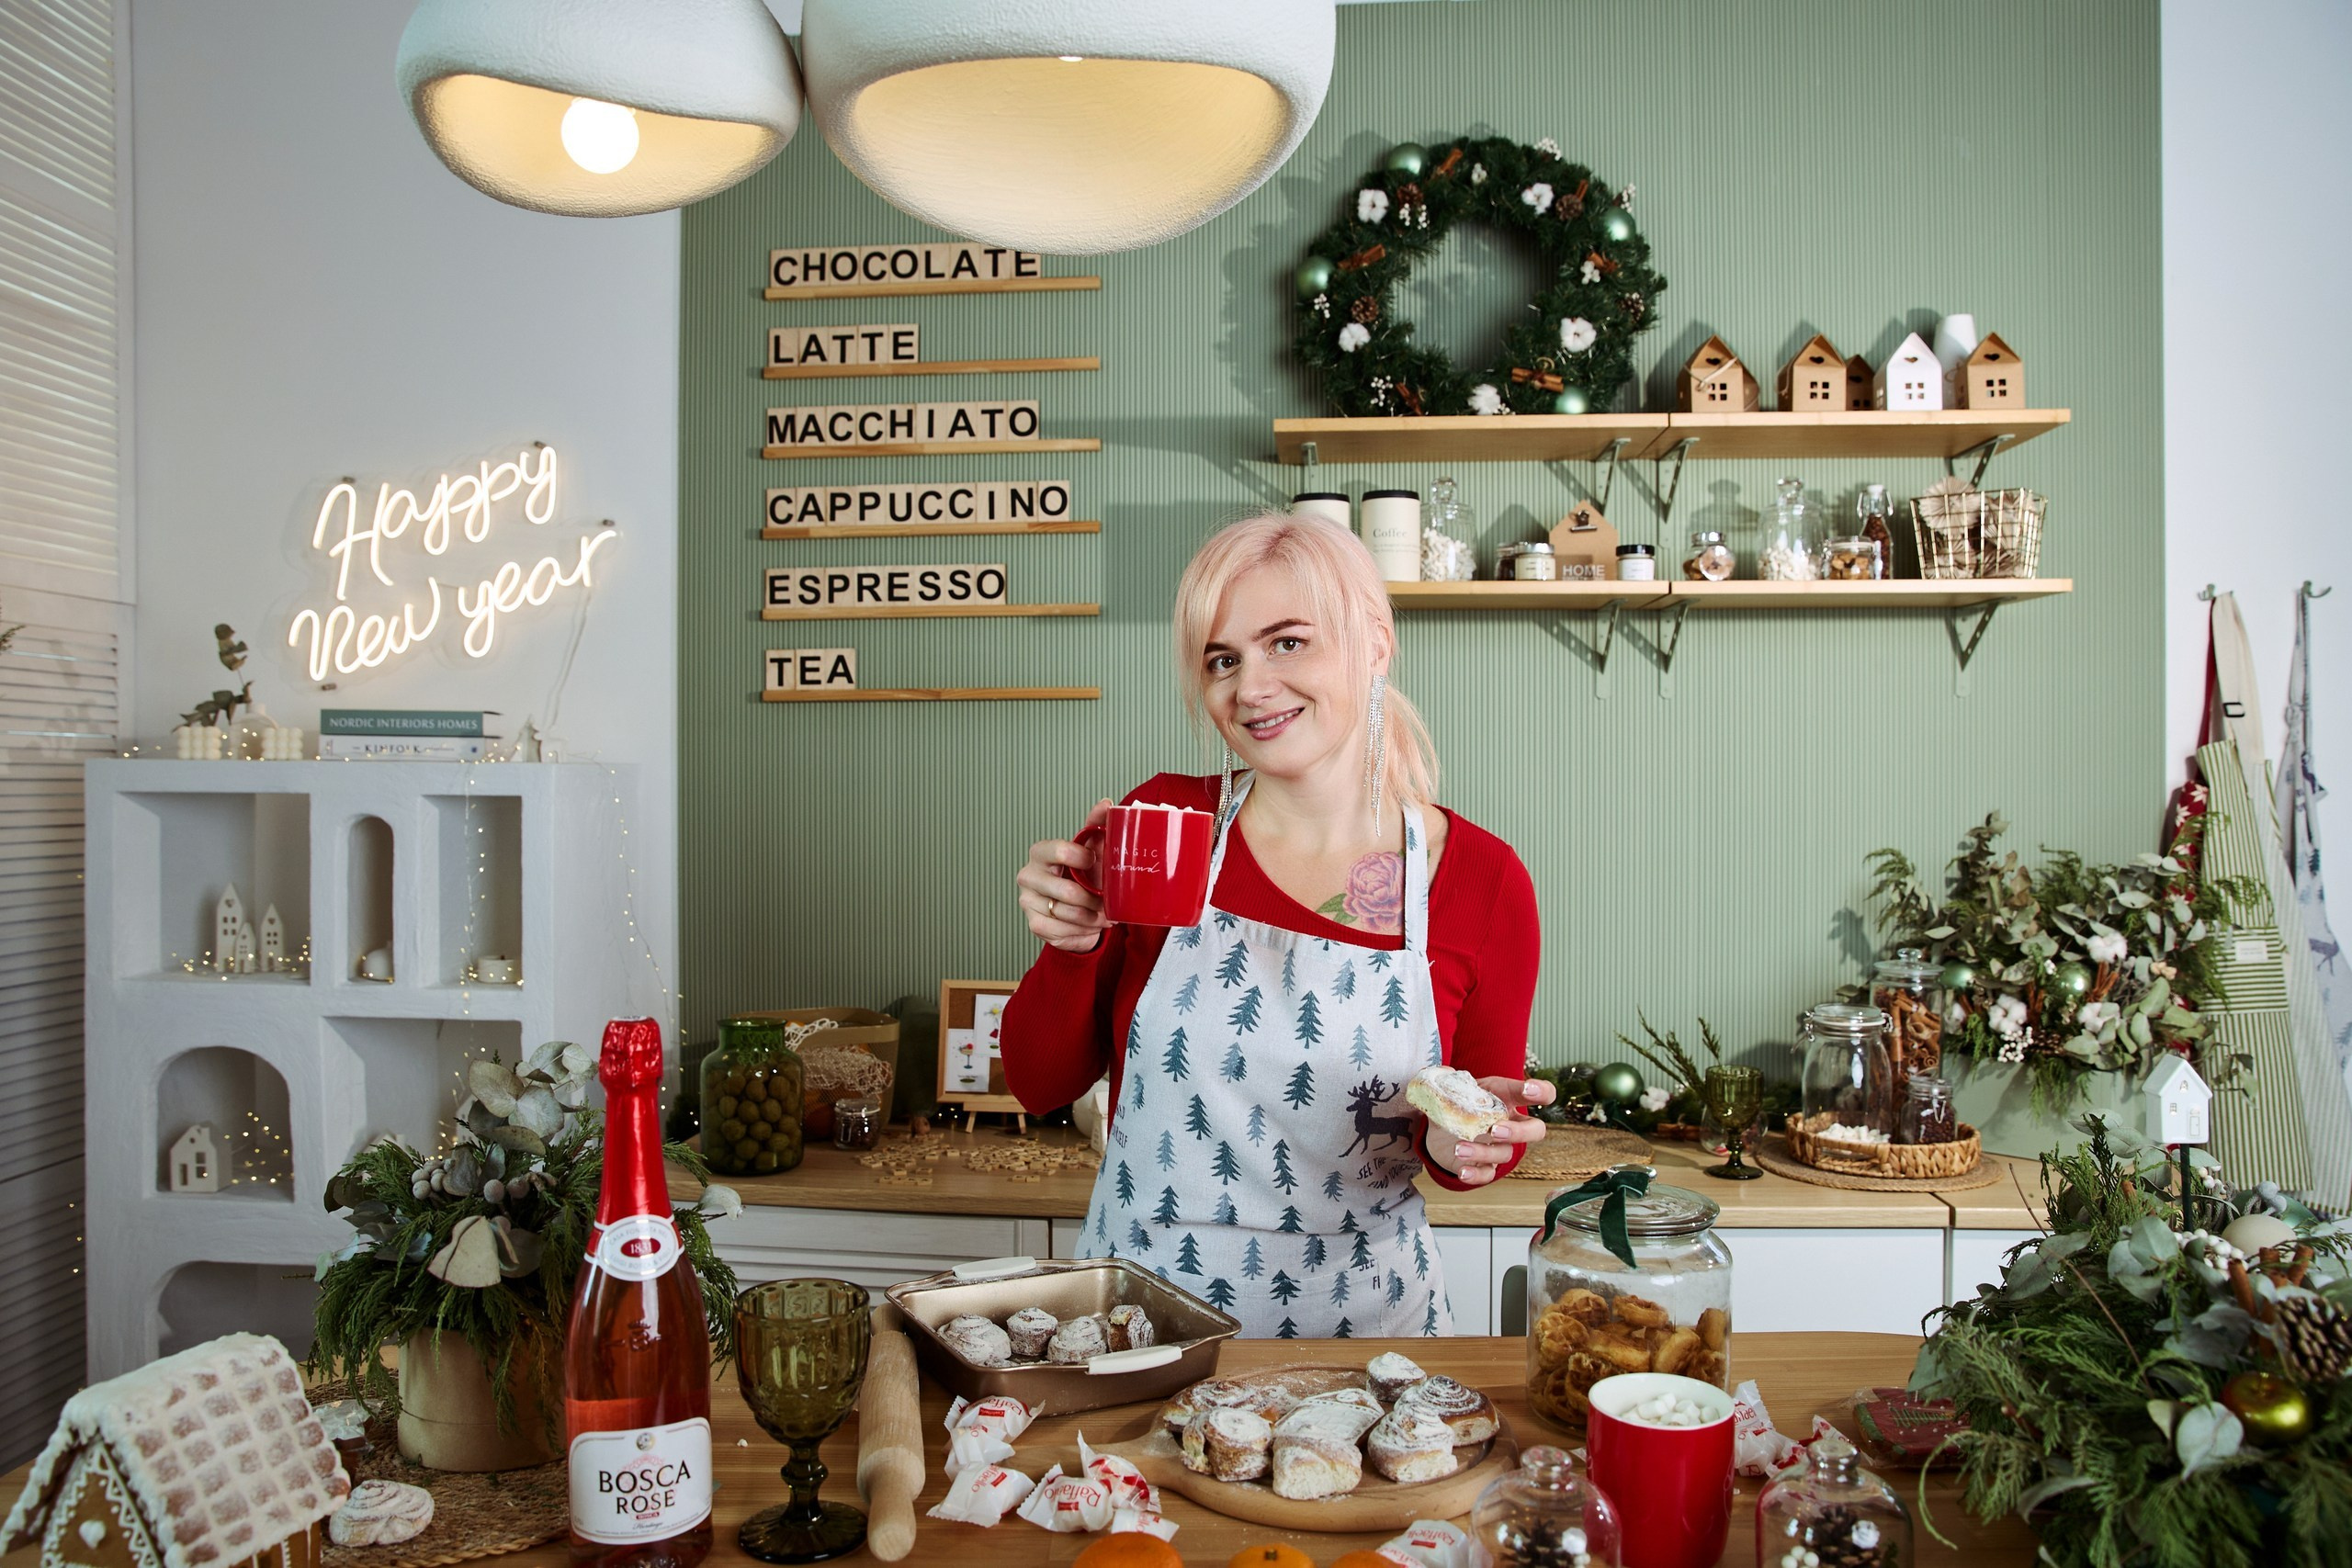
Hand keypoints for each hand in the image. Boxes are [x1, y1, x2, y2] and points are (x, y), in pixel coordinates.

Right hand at [1017, 799, 1113, 953]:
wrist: (1077, 905)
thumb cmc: (1083, 873)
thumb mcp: (1092, 848)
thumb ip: (1097, 824)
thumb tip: (1106, 803)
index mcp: (1041, 852)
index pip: (1059, 850)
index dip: (1082, 858)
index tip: (1094, 862)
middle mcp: (1029, 875)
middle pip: (1066, 891)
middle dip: (1094, 900)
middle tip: (1108, 902)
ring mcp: (1028, 901)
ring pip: (1067, 914)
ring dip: (1092, 918)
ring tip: (1103, 915)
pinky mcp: (1034, 924)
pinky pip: (1062, 931)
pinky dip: (1082, 931)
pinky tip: (1089, 926)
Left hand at [1424, 1077, 1553, 1185]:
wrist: (1442, 1128)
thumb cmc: (1460, 1102)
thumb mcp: (1458, 1085)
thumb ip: (1450, 1077)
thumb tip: (1445, 1073)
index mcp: (1509, 1098)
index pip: (1541, 1093)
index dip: (1542, 1091)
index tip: (1528, 1089)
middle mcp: (1511, 1124)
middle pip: (1535, 1130)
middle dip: (1518, 1132)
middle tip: (1494, 1129)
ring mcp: (1499, 1147)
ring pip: (1505, 1154)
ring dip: (1483, 1152)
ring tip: (1459, 1148)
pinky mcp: (1483, 1165)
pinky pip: (1487, 1174)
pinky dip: (1476, 1175)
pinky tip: (1463, 1172)